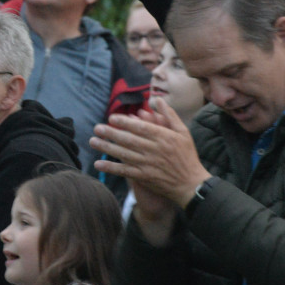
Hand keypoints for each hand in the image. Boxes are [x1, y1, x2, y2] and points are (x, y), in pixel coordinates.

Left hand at [91, 98, 210, 205]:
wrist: (191, 184)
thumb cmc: (187, 156)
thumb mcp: (183, 132)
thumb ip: (169, 115)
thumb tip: (156, 100)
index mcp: (163, 137)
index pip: (141, 128)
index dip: (125, 122)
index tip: (112, 117)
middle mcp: (154, 150)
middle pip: (129, 140)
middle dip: (111, 133)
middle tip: (96, 128)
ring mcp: (148, 164)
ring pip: (124, 154)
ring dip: (107, 148)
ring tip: (92, 141)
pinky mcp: (144, 177)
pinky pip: (125, 171)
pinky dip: (111, 167)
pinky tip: (98, 164)